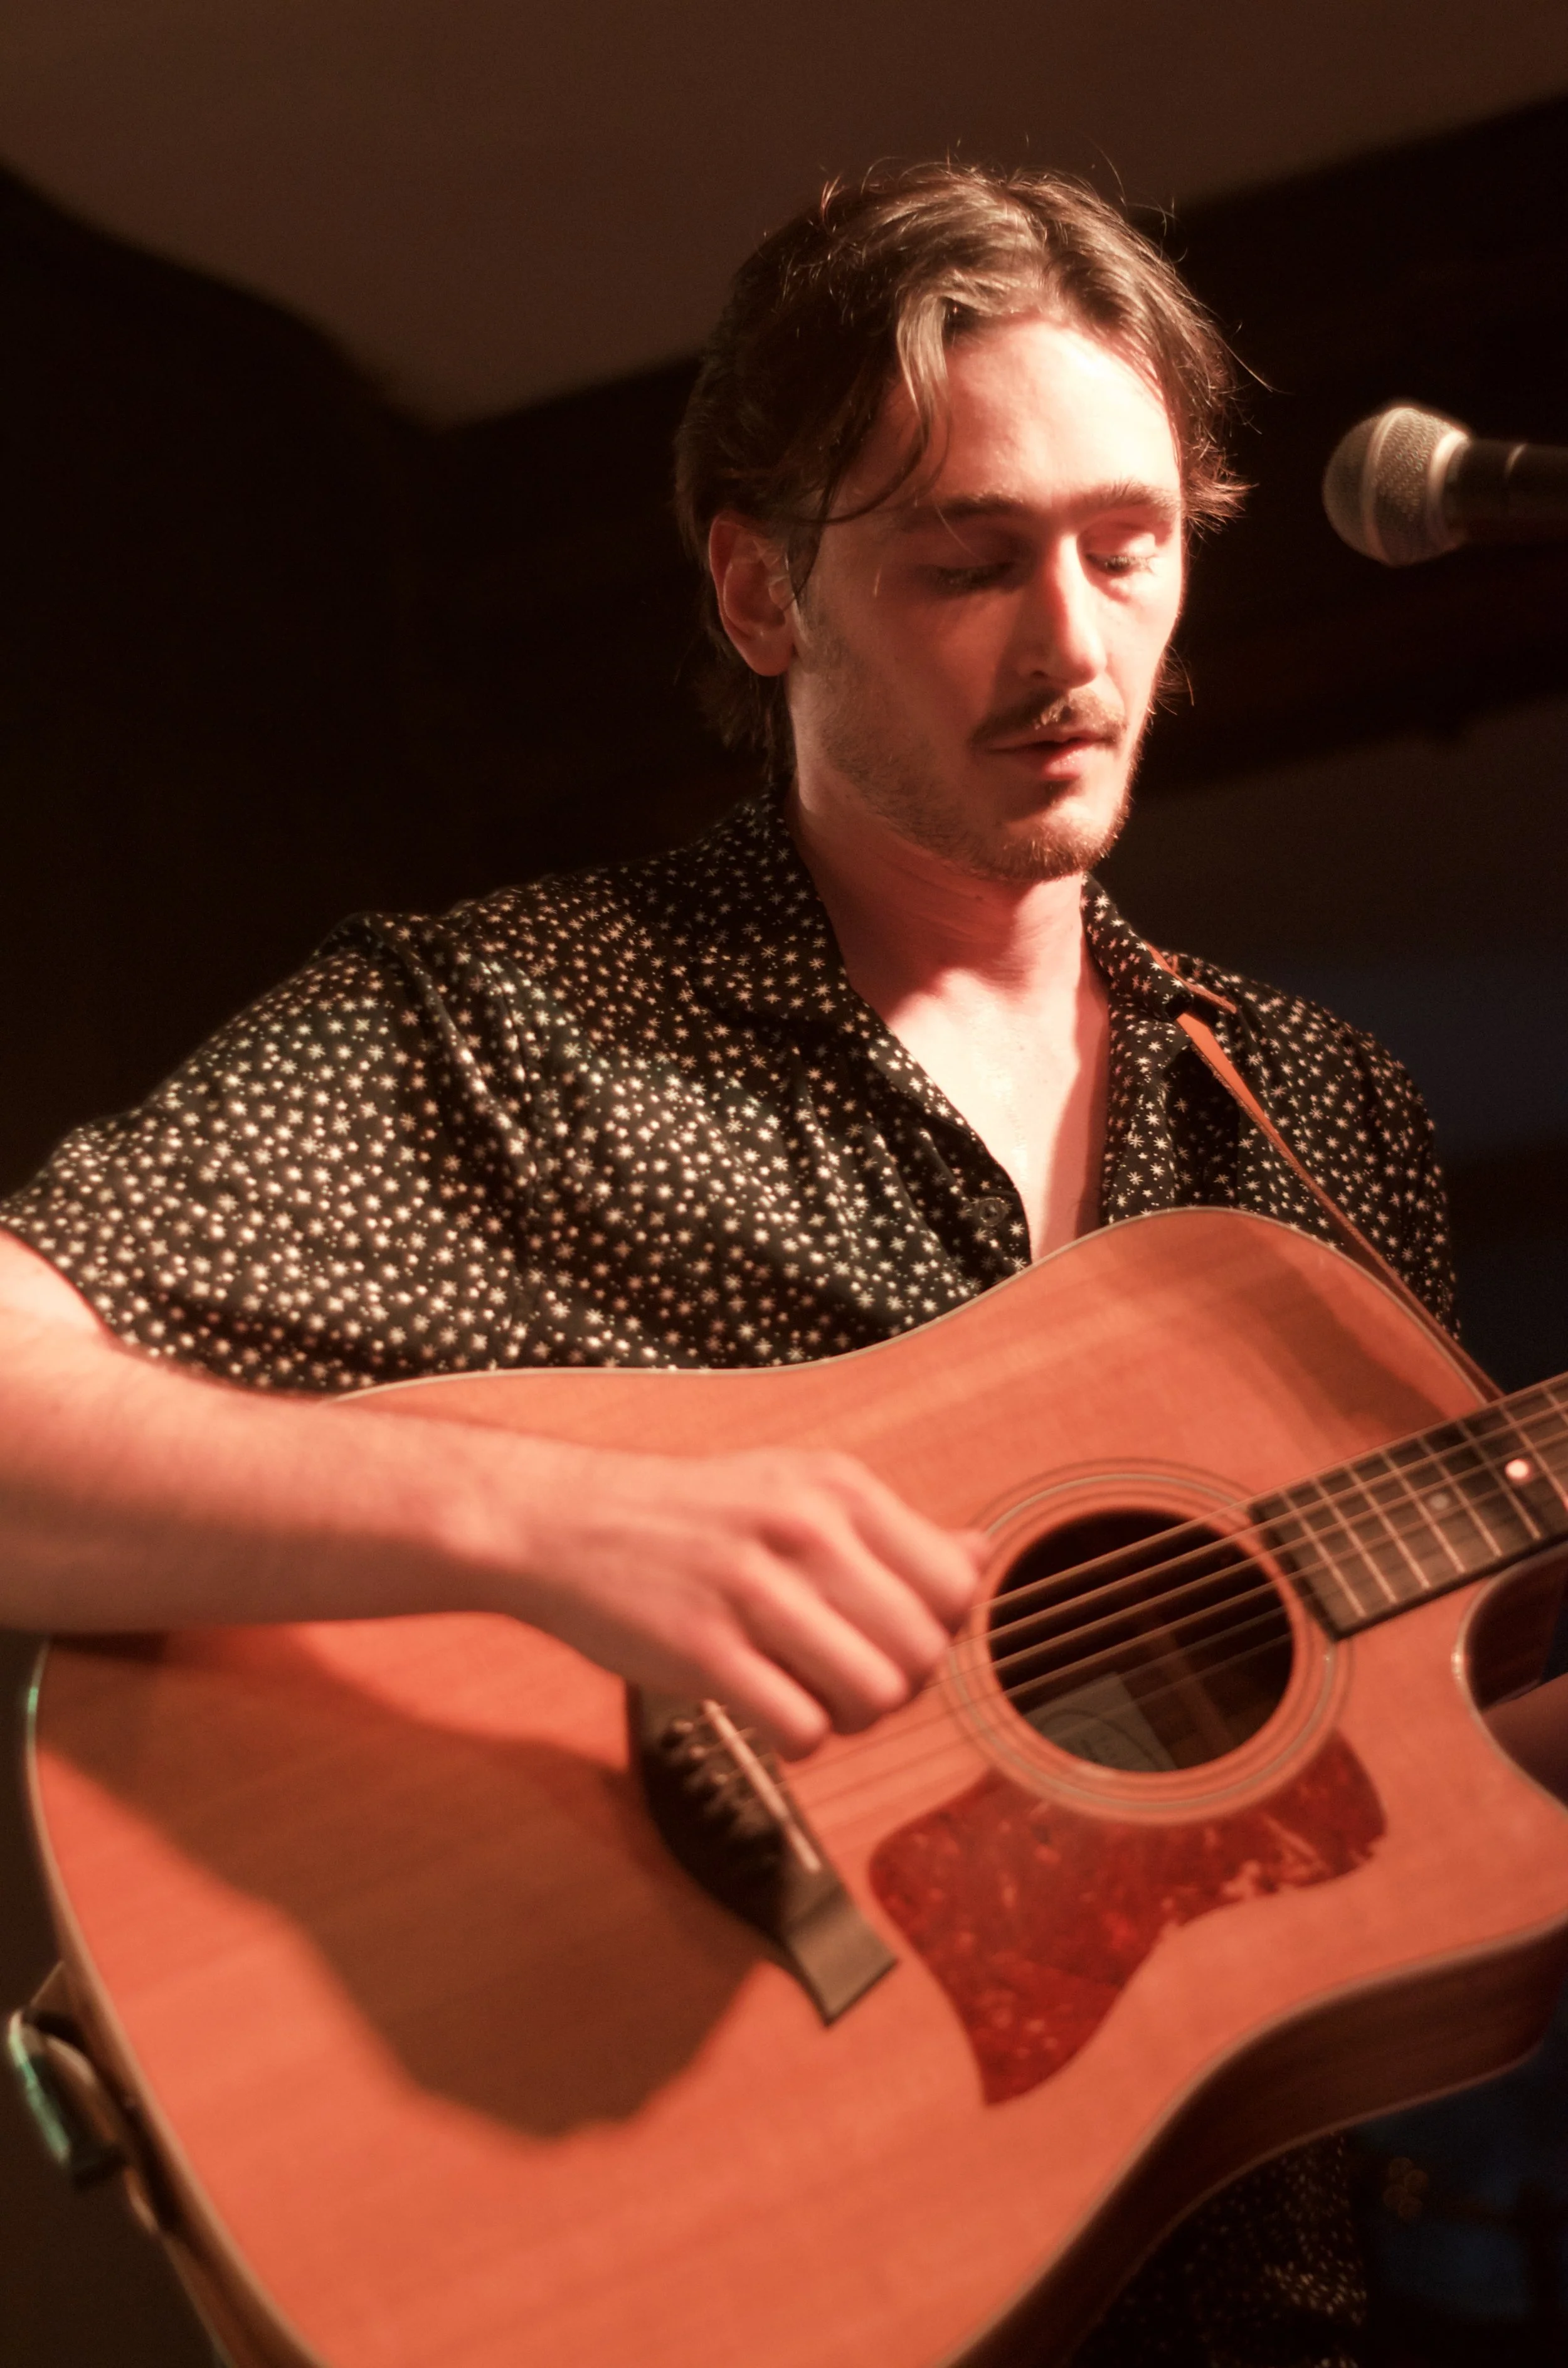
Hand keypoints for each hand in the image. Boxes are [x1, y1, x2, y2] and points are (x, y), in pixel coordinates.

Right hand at [496, 1442, 985, 1757]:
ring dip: (853, 1717)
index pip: (954, 1584)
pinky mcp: (704, 1650)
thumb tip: (978, 1556)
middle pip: (922, 1650)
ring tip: (814, 1697)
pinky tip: (770, 1711)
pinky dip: (798, 1741)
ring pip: (874, 1696)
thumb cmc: (689, 1516)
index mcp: (837, 1488)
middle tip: (851, 1678)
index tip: (894, 1636)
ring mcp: (753, 1589)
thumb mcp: (796, 1487)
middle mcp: (804, 1529)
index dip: (938, 1630)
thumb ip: (889, 1528)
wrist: (563, 1521)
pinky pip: (802, 1730)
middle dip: (900, 1685)